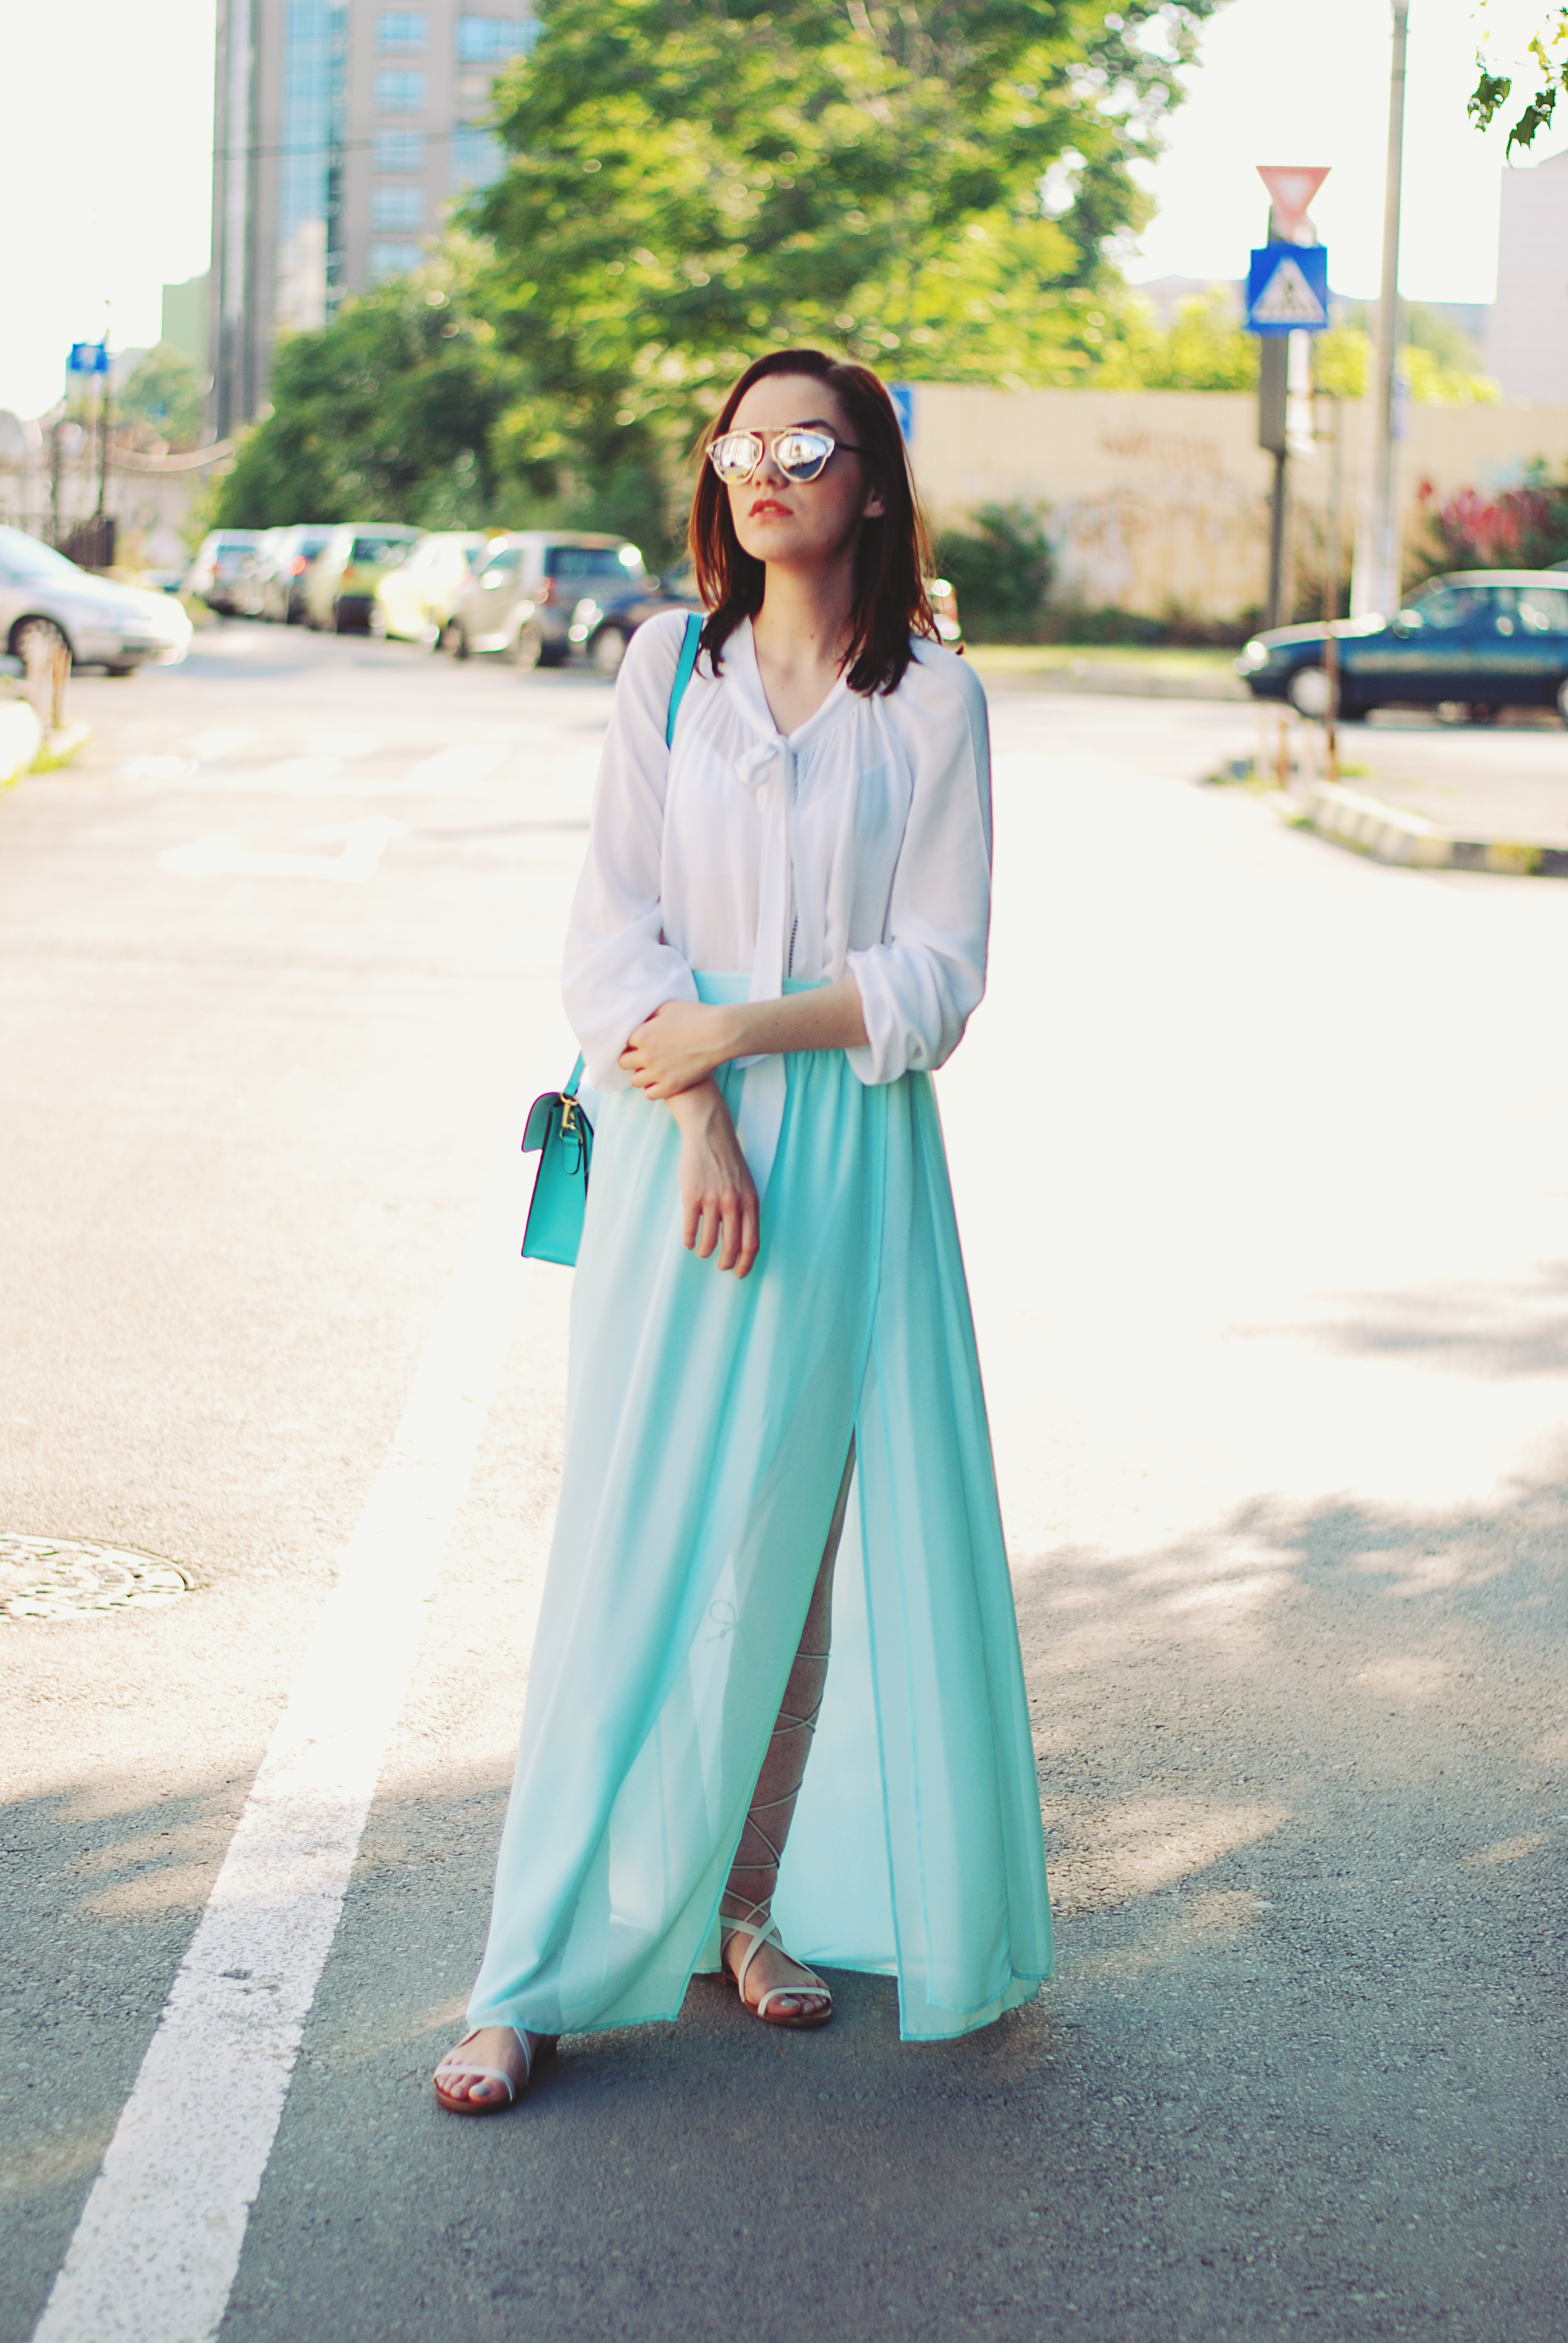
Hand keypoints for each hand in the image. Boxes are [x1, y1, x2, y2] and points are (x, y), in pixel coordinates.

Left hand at [619, 1000, 737, 1098]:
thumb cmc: (696, 1016)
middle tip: (643, 1055)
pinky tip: (659, 1081)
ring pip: (635, 1080)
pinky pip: (649, 1094)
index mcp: (641, 1035)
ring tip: (651, 1070)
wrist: (720, 1033)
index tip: (639, 1041)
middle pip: (624, 1063)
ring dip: (640, 1074)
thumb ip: (649, 1014)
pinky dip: (652, 1089)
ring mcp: (658, 1073)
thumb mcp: (668, 1007)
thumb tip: (639, 1018)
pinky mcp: (671, 1086)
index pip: (622, 1043)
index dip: (631, 1042)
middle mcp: (646, 1055)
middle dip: (631, 1058)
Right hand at [667, 1081, 758, 1276]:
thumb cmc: (729, 1162)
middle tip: (721, 1267)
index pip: (751, 1243)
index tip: (740, 1273)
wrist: (710, 1134)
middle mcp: (733, 1204)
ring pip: (709, 1241)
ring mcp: (711, 1200)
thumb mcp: (747, 1185)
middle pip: (731, 1246)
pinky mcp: (691, 1196)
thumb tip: (744, 1239)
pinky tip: (689, 1242)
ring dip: (705, 1252)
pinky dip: (689, 1240)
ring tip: (703, 1252)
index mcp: (750, 1202)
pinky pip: (690, 1228)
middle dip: (726, 1262)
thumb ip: (747, 1210)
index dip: (746, 1263)